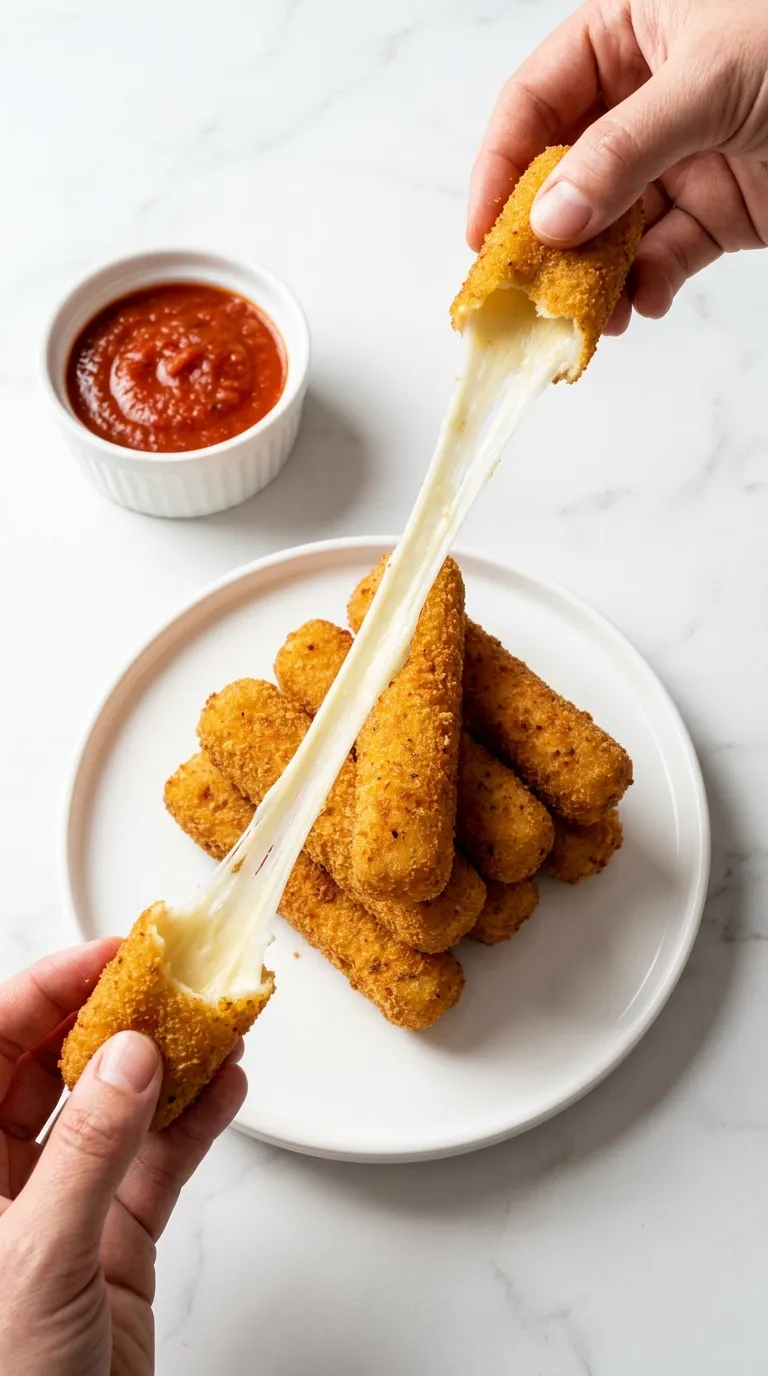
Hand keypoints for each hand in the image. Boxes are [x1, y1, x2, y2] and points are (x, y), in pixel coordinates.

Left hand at [0, 942, 246, 1375]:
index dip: (46, 989)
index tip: (111, 953)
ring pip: (113, 1109)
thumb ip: (90, 1152)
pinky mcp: (112, 1243)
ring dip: (164, 1063)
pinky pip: (155, 1163)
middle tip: (167, 976)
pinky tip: (223, 1086)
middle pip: (53, 1066)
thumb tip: (129, 1058)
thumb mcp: (35, 1258)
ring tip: (210, 1018)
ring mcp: (60, 1208)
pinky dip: (193, 1123)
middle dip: (112, 1015)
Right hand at [468, 0, 767, 329]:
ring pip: (612, 228)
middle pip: (566, 176)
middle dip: (546, 238)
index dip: (501, 168)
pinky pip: (664, 256)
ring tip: (587, 317)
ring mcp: (680, 158)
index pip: (536, 102)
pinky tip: (643, 306)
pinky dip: (650, 286)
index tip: (484, 236)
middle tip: (525, 293)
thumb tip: (550, 217)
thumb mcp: (708, 81)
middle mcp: (644, 98)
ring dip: (595, 277)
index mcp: (627, 33)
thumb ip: (623, 150)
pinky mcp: (718, 211)